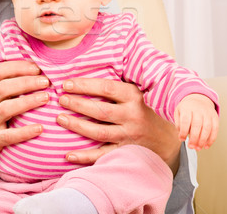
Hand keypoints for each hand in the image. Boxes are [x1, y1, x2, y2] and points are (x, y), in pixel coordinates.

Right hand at [0, 60, 48, 189]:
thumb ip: (13, 90)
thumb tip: (40, 74)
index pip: (0, 71)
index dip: (18, 66)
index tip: (38, 67)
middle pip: (3, 87)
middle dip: (26, 82)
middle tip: (46, 81)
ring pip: (5, 108)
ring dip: (27, 101)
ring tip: (46, 98)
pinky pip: (7, 136)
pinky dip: (24, 132)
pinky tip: (40, 128)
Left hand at [57, 78, 182, 172]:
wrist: (166, 138)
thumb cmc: (144, 109)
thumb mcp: (136, 92)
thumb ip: (115, 85)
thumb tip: (84, 69)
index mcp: (134, 97)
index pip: (106, 88)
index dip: (84, 85)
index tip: (67, 84)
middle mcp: (132, 116)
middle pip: (100, 110)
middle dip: (77, 104)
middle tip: (60, 99)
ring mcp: (129, 136)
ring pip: (99, 132)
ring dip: (77, 126)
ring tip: (60, 119)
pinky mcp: (126, 152)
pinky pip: (102, 155)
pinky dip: (84, 156)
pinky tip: (68, 154)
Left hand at [174, 94, 218, 150]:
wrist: (198, 99)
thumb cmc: (187, 108)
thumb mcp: (178, 112)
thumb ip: (178, 124)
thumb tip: (181, 136)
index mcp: (187, 108)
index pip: (185, 120)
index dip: (183, 131)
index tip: (182, 139)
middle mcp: (198, 110)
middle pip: (197, 125)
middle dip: (194, 138)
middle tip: (191, 146)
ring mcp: (208, 113)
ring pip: (207, 128)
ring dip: (203, 140)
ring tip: (198, 148)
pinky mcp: (215, 117)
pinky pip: (215, 129)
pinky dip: (212, 139)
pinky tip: (207, 145)